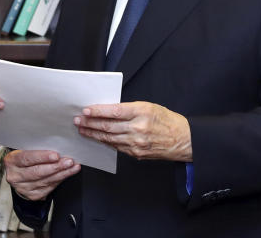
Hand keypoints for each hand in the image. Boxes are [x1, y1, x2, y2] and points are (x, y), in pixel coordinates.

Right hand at [4, 150, 79, 200]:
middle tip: (69, 161)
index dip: (42, 157)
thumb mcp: (24, 150)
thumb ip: (36, 148)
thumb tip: (56, 146)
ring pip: (45, 181)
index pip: (27, 158)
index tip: (56, 155)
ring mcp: (23, 188)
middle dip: (56, 167)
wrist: (19, 174)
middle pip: (37, 172)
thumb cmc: (24, 158)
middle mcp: (15, 176)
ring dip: (62, 174)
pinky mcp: (32, 195)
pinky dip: (59, 180)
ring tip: (72, 167)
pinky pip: (48, 188)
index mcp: (11, 161)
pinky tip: (66, 174)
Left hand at [74, 101, 191, 161]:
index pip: (114, 111)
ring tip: (82, 130)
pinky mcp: (136, 154)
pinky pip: (116, 147)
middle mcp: (138, 128)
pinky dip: (105, 142)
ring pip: (109, 138)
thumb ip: (129, 109)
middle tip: (78, 120)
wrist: (183, 140)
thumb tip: (107, 110)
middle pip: (108, 126)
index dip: (98, 111)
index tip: (86, 110)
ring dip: (93, 134)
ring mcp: (137, 143)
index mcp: (141, 112)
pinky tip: (97, 138)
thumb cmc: (166, 120)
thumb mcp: (149, 106)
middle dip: (90, 123)